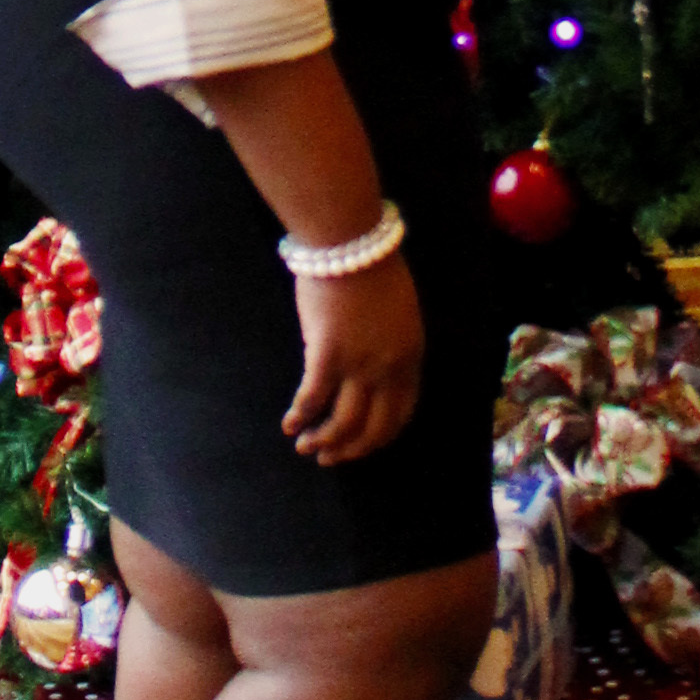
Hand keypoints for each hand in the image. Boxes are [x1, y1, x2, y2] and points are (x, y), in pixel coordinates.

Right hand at [283, 246, 424, 463]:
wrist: (351, 242)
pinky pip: (313, 398)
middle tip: (331, 457)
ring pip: (343, 422)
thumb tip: (374, 368)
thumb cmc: (373, 266)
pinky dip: (300, 416)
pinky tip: (289, 423)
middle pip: (373, 428)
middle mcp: (388, 368)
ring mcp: (358, 365)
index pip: (401, 413)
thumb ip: (392, 344)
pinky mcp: (327, 356)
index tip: (363, 446)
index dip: (380, 437)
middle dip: (351, 450)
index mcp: (410, 356)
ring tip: (306, 446)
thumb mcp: (399, 312)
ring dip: (324, 441)